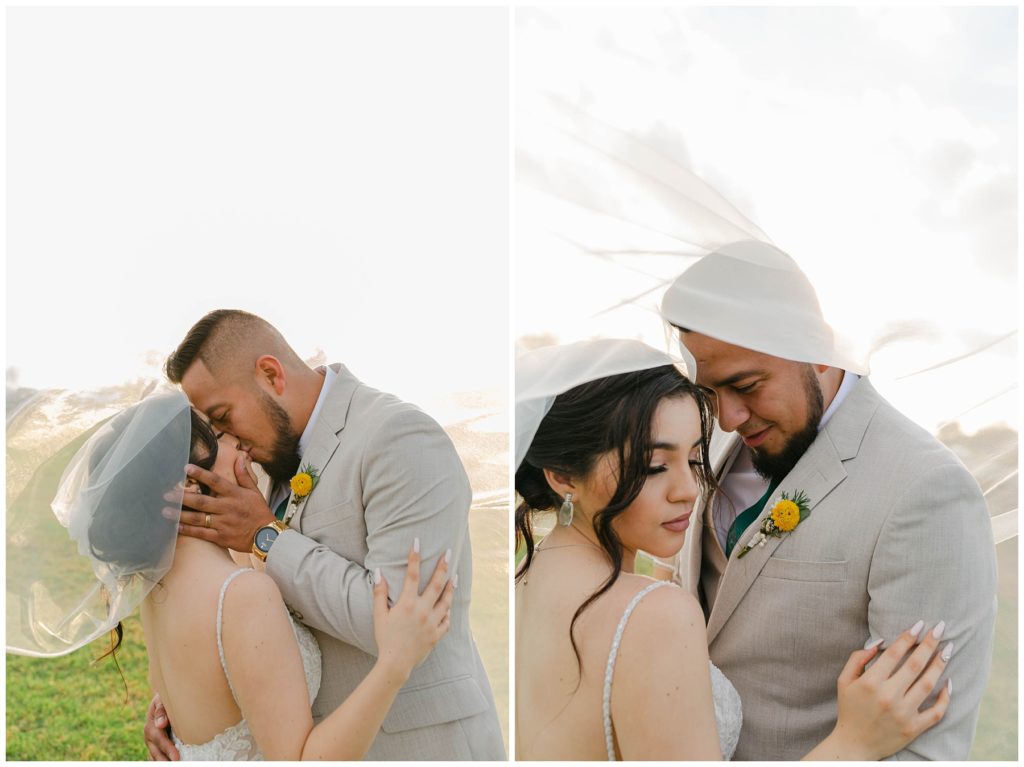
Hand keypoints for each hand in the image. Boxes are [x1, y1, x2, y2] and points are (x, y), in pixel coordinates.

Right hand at [144, 693, 179, 760]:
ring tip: (177, 764)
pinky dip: (164, 760)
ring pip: (156, 757)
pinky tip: (171, 762)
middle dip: (166, 760)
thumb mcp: (162, 700)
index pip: (160, 740)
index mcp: (151, 726)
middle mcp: (150, 738)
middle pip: (157, 753)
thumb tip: (161, 724)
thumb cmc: (166, 699)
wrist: (164, 700)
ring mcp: (152, 744)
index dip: (168, 749)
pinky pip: (158, 756)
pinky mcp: (157, 747)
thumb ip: (161, 711)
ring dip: (164, 761)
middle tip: (177, 764)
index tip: (176, 758)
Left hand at [176, 456, 274, 551]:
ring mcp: (223, 523)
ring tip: (165, 511)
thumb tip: (239, 458)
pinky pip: (202, 533)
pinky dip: (188, 530)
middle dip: (183, 497)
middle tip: (167, 494)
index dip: (200, 474)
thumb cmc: (259, 512)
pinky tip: (176, 527)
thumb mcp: (254, 491)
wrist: (267, 536)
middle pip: (202, 501)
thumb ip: (244, 475)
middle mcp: (227, 508)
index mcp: (235, 495)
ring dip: (180, 514)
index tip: (186, 467)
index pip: (216, 481)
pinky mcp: (221, 537)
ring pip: (198, 518)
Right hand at [372, 541, 454, 677]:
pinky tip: (448, 605)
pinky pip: (446, 620)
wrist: (395, 663)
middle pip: (436, 583)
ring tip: (454, 576)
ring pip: (446, 601)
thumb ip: (380, 593)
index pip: (412, 574)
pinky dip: (448, 612)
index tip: (417, 542)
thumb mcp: (379, 615)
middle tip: (448, 553)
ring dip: (450, 587)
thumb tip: (379, 572)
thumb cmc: (385, 638)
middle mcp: (422, 611)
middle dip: (443, 566)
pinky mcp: (437, 634)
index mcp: (407, 604)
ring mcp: (432, 622)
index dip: (414, 557)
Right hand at [831, 621, 951, 759]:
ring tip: (948, 650)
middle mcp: (888, 696)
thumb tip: (879, 642)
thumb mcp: (844, 680)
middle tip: (941, 629)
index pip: (894, 654)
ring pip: (928, 684)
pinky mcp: (913, 728)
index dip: (908, 637)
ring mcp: (903, 713)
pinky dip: (945, 698)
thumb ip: (858, 658)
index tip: (919, 624)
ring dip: (940, 664)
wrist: (854, 745)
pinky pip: (936, 712)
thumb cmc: (849, 709)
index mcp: (870, 683)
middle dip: (929, 644)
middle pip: (915, 665)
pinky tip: (949, 683)